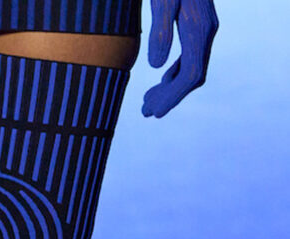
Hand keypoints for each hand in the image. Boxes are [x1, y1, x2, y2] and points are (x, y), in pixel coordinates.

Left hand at [142, 0, 218, 117]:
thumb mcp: (162, 0)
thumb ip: (160, 31)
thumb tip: (155, 67)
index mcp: (199, 29)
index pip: (191, 75)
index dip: (173, 97)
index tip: (153, 113)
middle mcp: (206, 30)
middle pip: (192, 76)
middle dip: (169, 97)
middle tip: (145, 113)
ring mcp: (204, 27)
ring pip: (192, 67)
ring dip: (170, 88)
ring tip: (147, 102)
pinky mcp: (198, 23)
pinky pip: (191, 56)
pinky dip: (175, 72)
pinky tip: (160, 79)